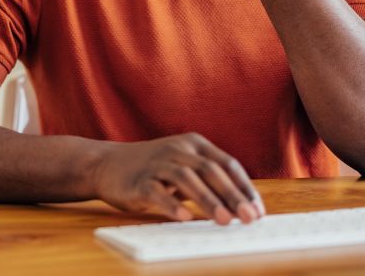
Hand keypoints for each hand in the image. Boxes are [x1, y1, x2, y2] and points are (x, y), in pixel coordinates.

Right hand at [91, 133, 264, 223]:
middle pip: (210, 170)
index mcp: (193, 143)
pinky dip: (172, 204)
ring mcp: (157, 163)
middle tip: (248, 218)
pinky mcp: (139, 179)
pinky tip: (184, 218)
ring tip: (224, 221)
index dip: (244, 187)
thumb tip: (240, 208)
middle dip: (232, 195)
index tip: (257, 210)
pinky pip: (157, 191)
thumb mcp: (182, 167)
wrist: (106, 164)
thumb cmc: (152, 169)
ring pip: (187, 179)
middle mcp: (177, 149)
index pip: (226, 163)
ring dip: (208, 200)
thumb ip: (207, 181)